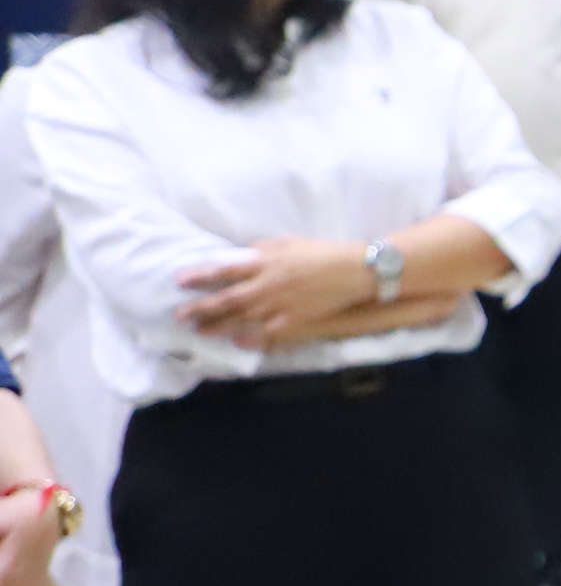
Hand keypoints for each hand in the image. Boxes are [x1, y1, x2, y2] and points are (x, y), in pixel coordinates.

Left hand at [179, 237, 377, 346]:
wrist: (355, 271)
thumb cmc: (323, 252)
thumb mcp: (290, 242)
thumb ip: (264, 249)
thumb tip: (243, 256)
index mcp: (266, 262)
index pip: (225, 270)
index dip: (201, 276)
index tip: (180, 281)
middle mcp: (268, 286)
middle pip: (228, 300)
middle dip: (202, 308)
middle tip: (181, 315)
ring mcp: (280, 306)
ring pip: (242, 319)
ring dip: (218, 326)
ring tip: (200, 331)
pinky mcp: (295, 320)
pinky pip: (267, 333)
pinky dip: (250, 339)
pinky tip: (237, 343)